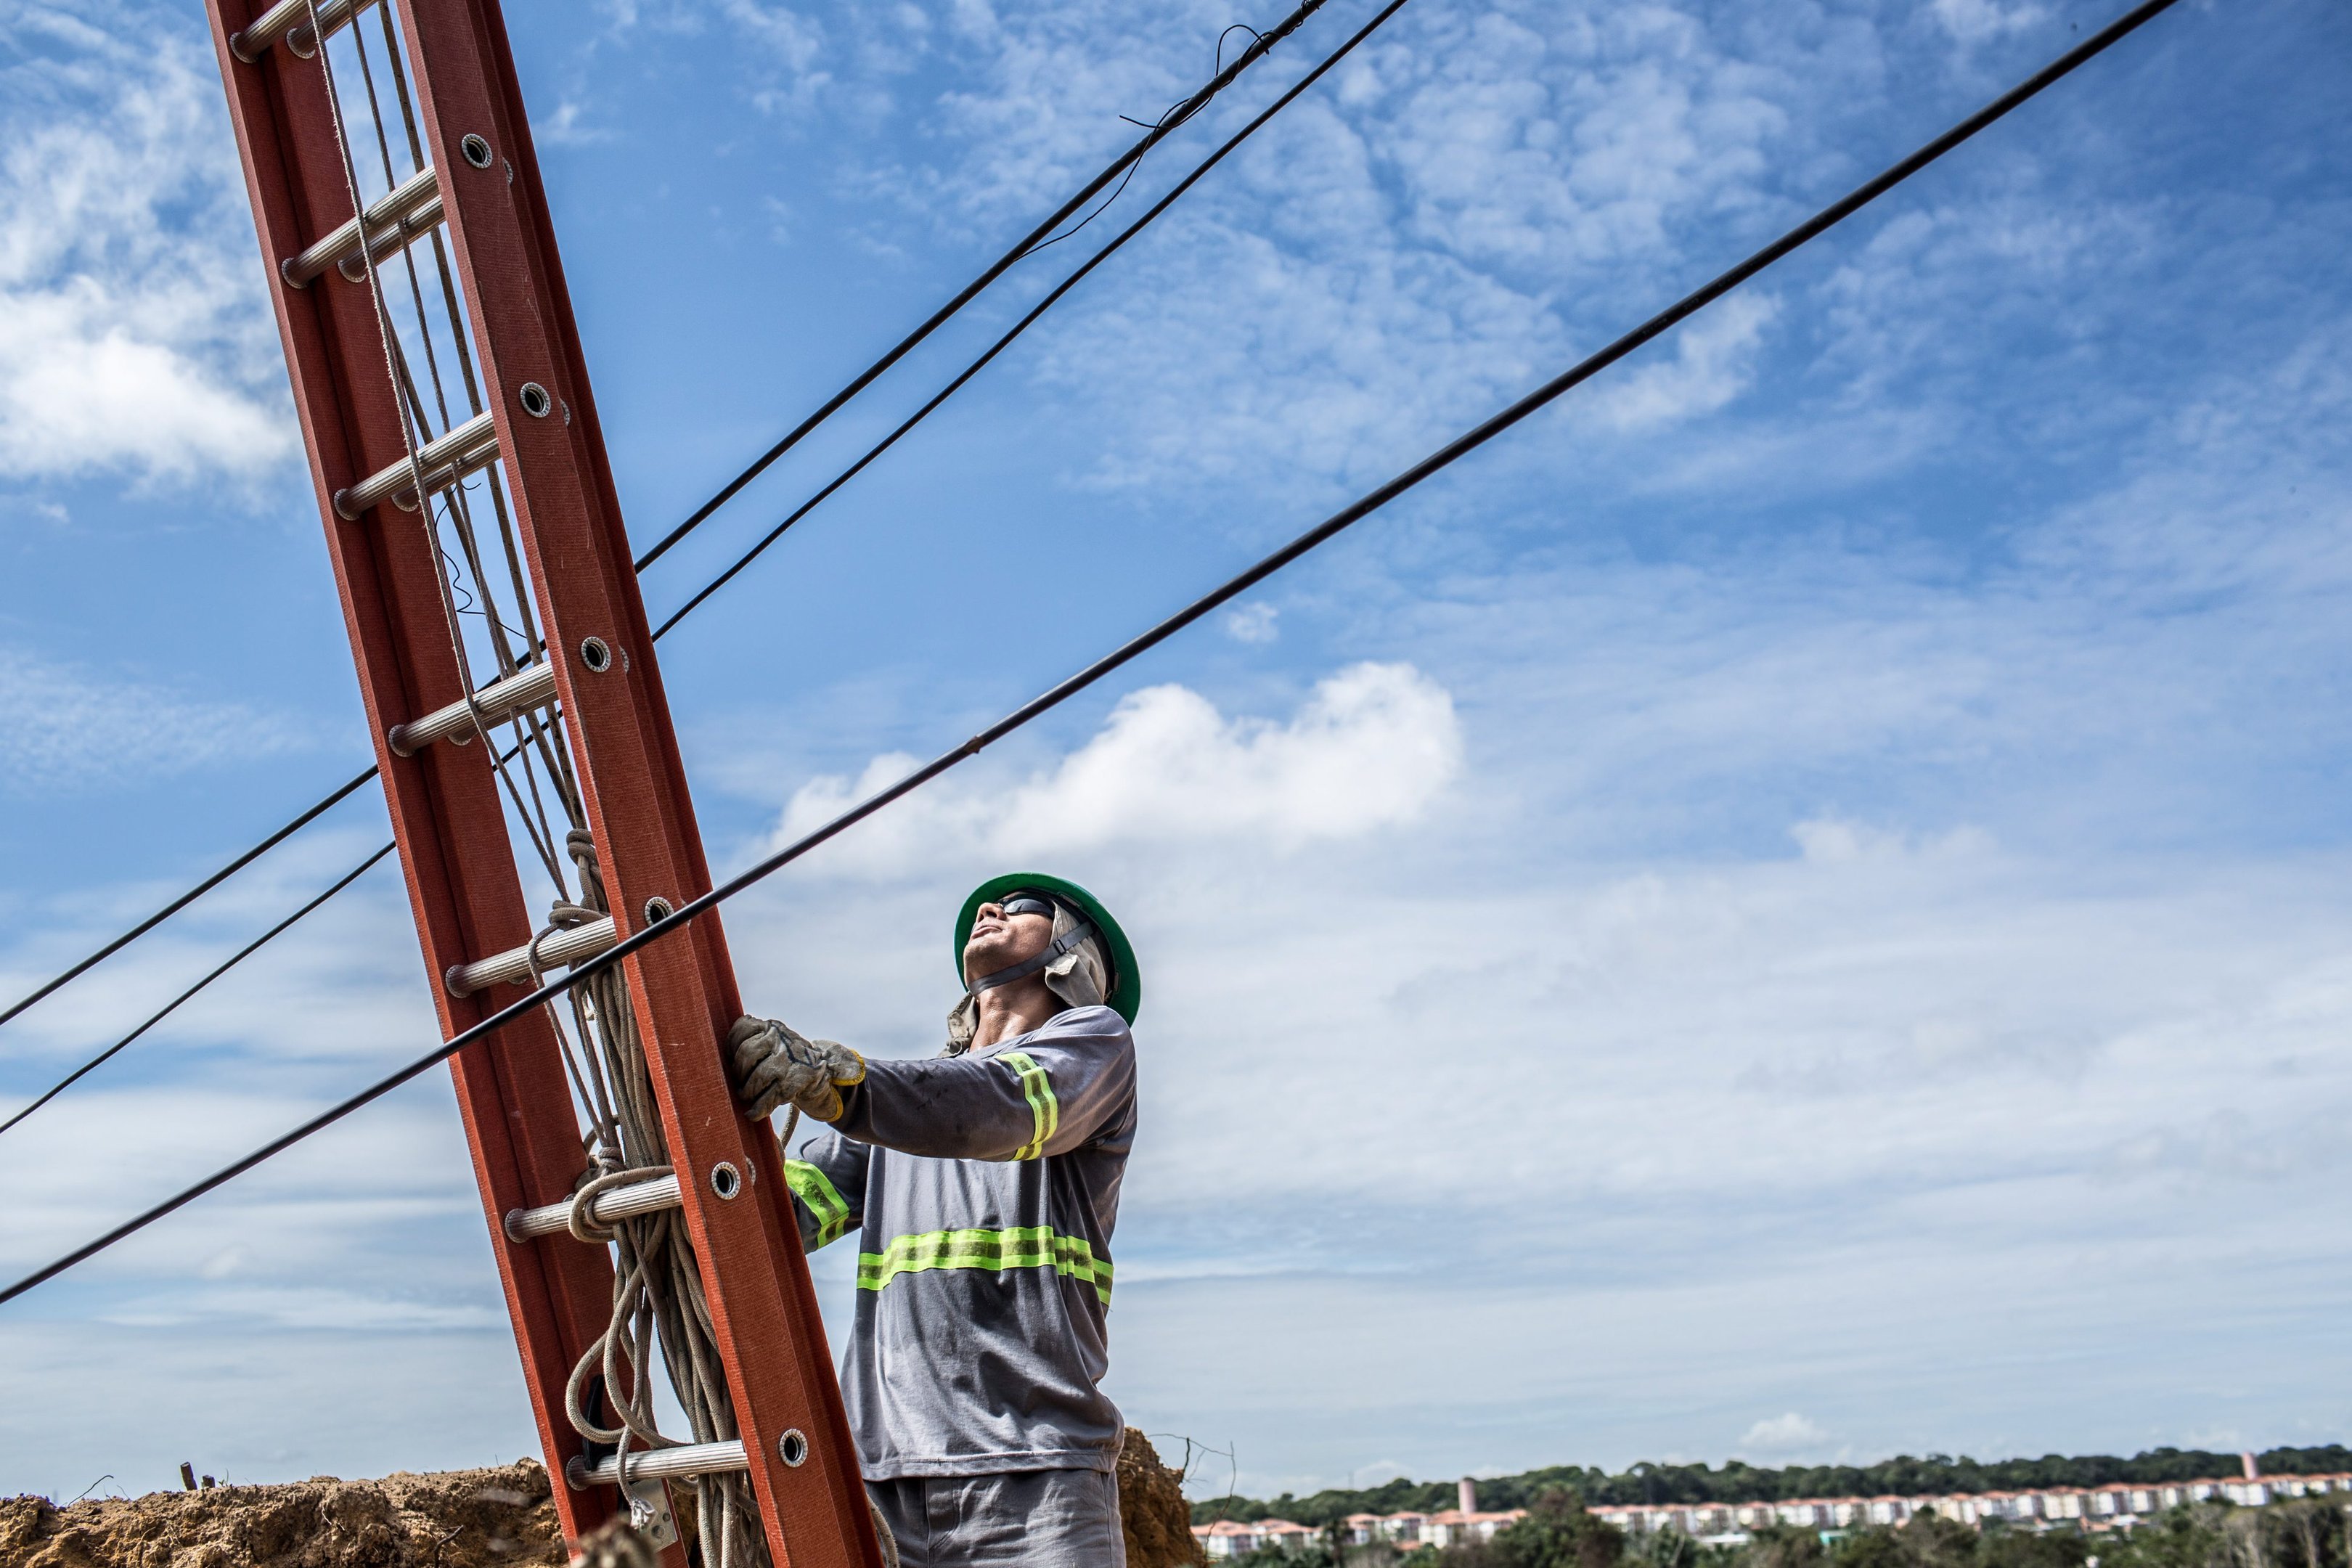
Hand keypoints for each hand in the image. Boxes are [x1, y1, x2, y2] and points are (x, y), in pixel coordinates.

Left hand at [727, 1015, 865, 1122]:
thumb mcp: (774, 1040)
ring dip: (747, 1092)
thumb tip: (724, 1045)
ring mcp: (787, 1062)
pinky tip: (752, 1113)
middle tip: (740, 1082)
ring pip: (756, 1078)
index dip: (731, 1045)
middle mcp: (781, 1040)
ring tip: (746, 1096)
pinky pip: (768, 1099)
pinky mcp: (793, 1083)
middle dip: (738, 1072)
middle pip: (746, 1054)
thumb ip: (754, 1037)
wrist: (820, 1074)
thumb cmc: (786, 1059)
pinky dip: (757, 1109)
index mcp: (772, 1028)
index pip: (744, 1028)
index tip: (731, 1058)